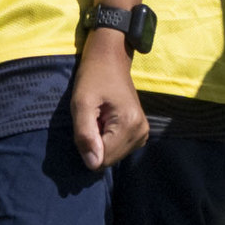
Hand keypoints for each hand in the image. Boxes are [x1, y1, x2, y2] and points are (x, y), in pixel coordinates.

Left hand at [69, 37, 149, 171]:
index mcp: (129, 124)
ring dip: (100, 141)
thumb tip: (93, 165)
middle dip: (94, 144)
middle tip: (92, 118)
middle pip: (108, 160)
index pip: (102, 159)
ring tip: (99, 118)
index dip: (87, 145)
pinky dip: (107, 140)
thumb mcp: (81, 103)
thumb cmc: (93, 78)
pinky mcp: (140, 134)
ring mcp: (143, 134)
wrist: (111, 60)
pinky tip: (105, 121)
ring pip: (112, 157)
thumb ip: (85, 135)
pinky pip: (118, 150)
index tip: (87, 121)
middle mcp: (141, 132)